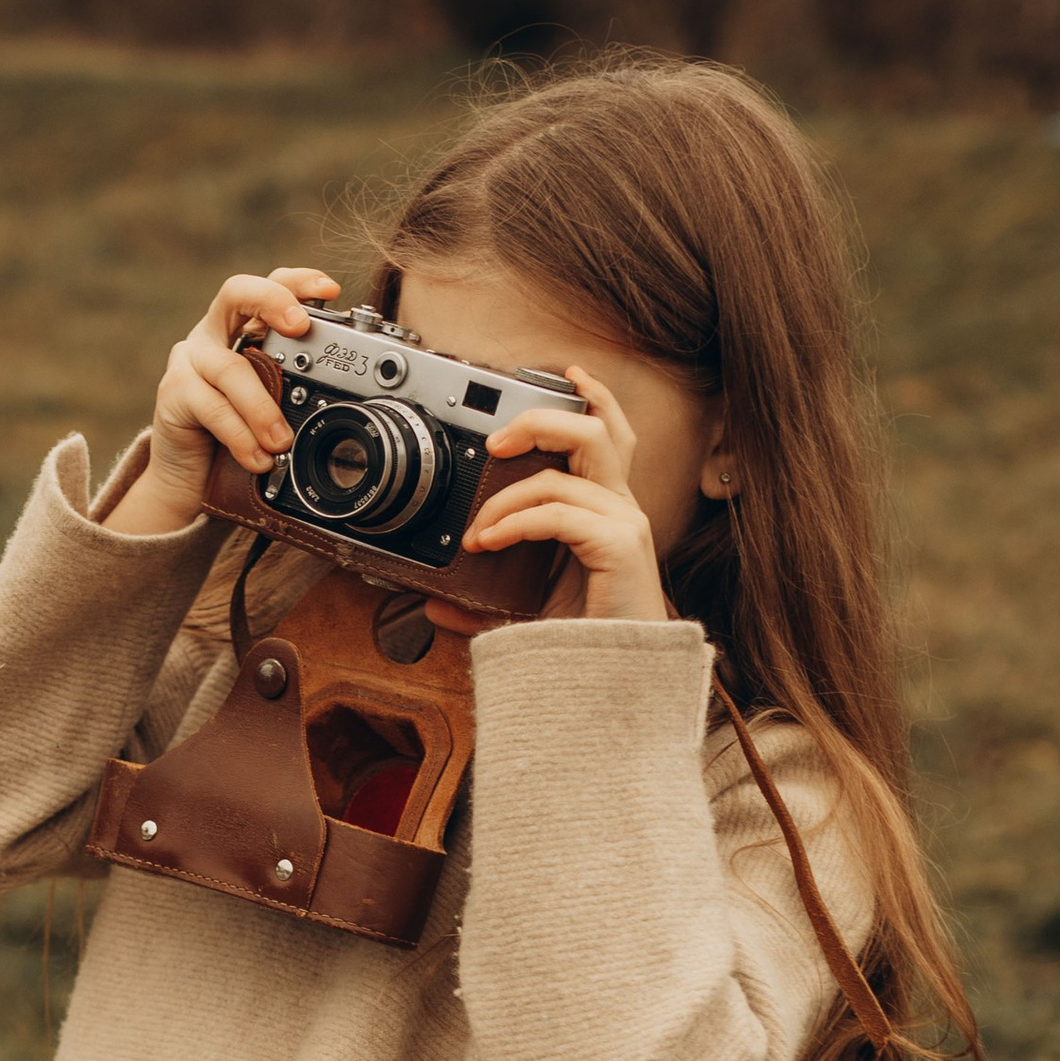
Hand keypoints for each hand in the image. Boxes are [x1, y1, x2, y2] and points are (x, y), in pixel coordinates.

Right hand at [106, 267, 340, 538]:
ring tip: (281, 440)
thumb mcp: (272, 405)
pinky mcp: (173, 394)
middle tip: (301, 328)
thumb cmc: (235, 434)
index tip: (331, 291)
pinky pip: (212, 408)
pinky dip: (239, 435)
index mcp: (241, 328)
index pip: (269, 286)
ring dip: (261, 406)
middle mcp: (213, 334)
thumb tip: (346, 390)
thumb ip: (294, 388)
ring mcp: (189, 360)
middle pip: (237, 293)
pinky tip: (258, 458)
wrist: (187, 475)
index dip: (299, 282)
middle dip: (273, 302)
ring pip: (229, 368)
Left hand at [422, 365, 671, 633]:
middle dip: (541, 422)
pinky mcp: (619, 546)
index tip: (565, 376)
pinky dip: (516, 521)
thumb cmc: (584, 643)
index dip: (593, 397)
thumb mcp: (524, 614)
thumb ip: (482, 602)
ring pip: (575, 463)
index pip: (610, 434)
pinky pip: (559, 512)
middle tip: (495, 444)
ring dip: (512, 489)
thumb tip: (434, 604)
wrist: (616, 684)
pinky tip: (489, 542)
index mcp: (607, 510)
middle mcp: (622, 509)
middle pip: (597, 429)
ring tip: (480, 523)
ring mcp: (625, 525)